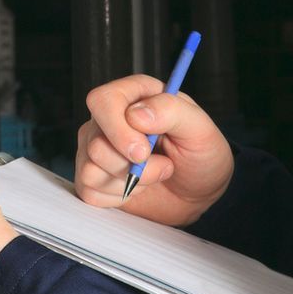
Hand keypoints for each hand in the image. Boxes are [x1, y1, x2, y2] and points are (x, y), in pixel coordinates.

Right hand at [74, 74, 233, 226]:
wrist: (198, 192)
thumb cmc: (201, 156)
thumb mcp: (201, 130)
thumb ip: (172, 111)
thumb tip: (135, 114)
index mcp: (134, 96)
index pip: (102, 101)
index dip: (118, 129)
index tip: (143, 152)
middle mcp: (109, 119)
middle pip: (95, 143)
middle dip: (131, 166)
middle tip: (163, 167)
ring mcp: (97, 148)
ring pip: (90, 170)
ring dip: (131, 182)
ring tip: (155, 175)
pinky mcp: (92, 178)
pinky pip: (90, 192)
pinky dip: (120, 197)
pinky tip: (139, 188)